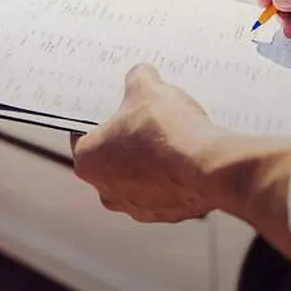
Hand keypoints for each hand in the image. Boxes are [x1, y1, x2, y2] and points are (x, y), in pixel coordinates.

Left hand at [70, 64, 223, 222]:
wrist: (207, 166)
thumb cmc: (165, 130)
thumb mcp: (147, 88)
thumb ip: (137, 78)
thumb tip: (141, 75)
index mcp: (88, 161)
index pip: (83, 136)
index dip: (100, 120)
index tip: (115, 110)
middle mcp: (106, 191)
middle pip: (111, 159)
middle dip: (126, 141)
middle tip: (145, 121)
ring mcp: (136, 208)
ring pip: (138, 178)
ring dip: (150, 162)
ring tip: (171, 138)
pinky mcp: (166, 215)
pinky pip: (164, 191)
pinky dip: (172, 177)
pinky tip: (186, 157)